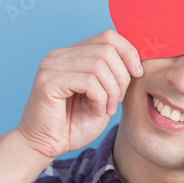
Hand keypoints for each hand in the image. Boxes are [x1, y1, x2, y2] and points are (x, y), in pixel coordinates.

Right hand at [15, 30, 142, 158]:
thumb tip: (138, 60)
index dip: (129, 52)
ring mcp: (51, 66)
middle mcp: (59, 55)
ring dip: (111, 91)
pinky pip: (88, 81)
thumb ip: (115, 75)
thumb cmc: (73, 124)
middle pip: (107, 49)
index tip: (137, 74)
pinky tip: (95, 110)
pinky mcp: (47, 81)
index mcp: (73, 54)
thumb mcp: (103, 96)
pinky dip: (99, 98)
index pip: (108, 36)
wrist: (45, 146)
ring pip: (99, 65)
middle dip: (121, 77)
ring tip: (106, 108)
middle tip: (117, 100)